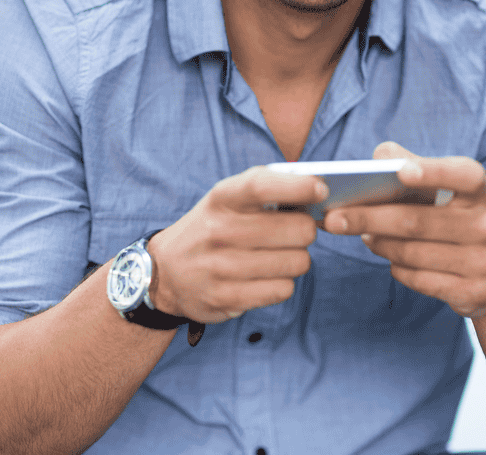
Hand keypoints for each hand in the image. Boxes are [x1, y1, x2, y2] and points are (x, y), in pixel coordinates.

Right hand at [146, 167, 324, 323]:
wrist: (165, 272)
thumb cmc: (214, 226)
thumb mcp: (227, 199)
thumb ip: (267, 188)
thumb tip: (317, 190)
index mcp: (221, 198)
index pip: (261, 186)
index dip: (296, 186)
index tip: (321, 189)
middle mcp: (218, 231)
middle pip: (296, 230)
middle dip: (306, 230)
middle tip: (296, 232)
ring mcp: (219, 267)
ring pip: (296, 263)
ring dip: (297, 259)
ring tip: (280, 255)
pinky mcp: (225, 298)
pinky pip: (282, 290)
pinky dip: (283, 283)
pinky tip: (268, 276)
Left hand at [323, 142, 485, 318]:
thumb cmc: (458, 217)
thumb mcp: (447, 189)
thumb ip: (413, 165)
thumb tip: (381, 156)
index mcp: (480, 190)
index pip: (462, 175)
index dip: (433, 172)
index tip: (400, 173)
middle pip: (416, 221)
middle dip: (369, 218)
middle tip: (332, 218)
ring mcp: (483, 262)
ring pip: (412, 253)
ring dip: (378, 244)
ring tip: (361, 235)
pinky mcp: (473, 293)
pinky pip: (419, 279)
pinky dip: (396, 267)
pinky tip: (389, 257)